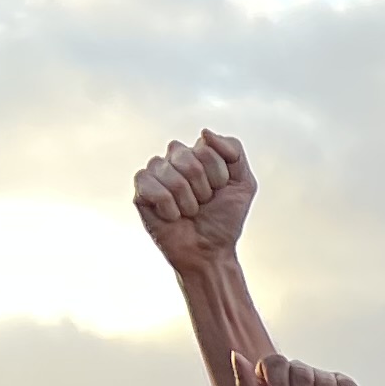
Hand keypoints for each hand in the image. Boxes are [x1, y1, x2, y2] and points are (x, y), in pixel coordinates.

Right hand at [132, 131, 255, 271]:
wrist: (210, 252)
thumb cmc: (224, 220)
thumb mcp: (244, 184)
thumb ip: (234, 151)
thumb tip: (204, 133)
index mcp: (197, 153)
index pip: (206, 148)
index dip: (219, 175)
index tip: (220, 192)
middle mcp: (174, 159)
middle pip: (187, 158)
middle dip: (203, 189)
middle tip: (203, 204)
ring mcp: (156, 173)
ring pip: (170, 172)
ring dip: (187, 201)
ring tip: (189, 212)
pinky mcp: (140, 191)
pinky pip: (151, 185)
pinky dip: (168, 207)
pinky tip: (172, 216)